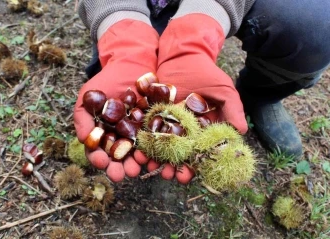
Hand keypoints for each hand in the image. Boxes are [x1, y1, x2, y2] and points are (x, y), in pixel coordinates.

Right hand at [73, 19, 158, 182]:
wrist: (132, 64)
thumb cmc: (107, 81)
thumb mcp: (89, 96)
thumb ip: (82, 117)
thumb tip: (84, 140)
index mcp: (103, 134)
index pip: (98, 152)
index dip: (98, 159)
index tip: (101, 162)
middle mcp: (120, 138)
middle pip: (118, 158)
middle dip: (118, 168)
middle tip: (121, 174)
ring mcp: (138, 134)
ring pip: (136, 153)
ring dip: (135, 163)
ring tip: (136, 168)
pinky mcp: (153, 127)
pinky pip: (154, 141)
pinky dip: (153, 150)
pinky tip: (152, 156)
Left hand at [153, 14, 247, 183]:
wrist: (181, 54)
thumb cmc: (205, 73)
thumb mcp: (223, 90)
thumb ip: (232, 110)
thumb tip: (241, 133)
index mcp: (202, 129)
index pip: (200, 152)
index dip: (197, 165)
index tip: (192, 175)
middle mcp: (183, 130)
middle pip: (179, 154)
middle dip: (174, 167)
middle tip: (169, 176)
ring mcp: (165, 123)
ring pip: (161, 146)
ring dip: (156, 158)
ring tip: (151, 168)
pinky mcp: (151, 114)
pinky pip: (146, 131)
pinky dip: (143, 141)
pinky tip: (139, 152)